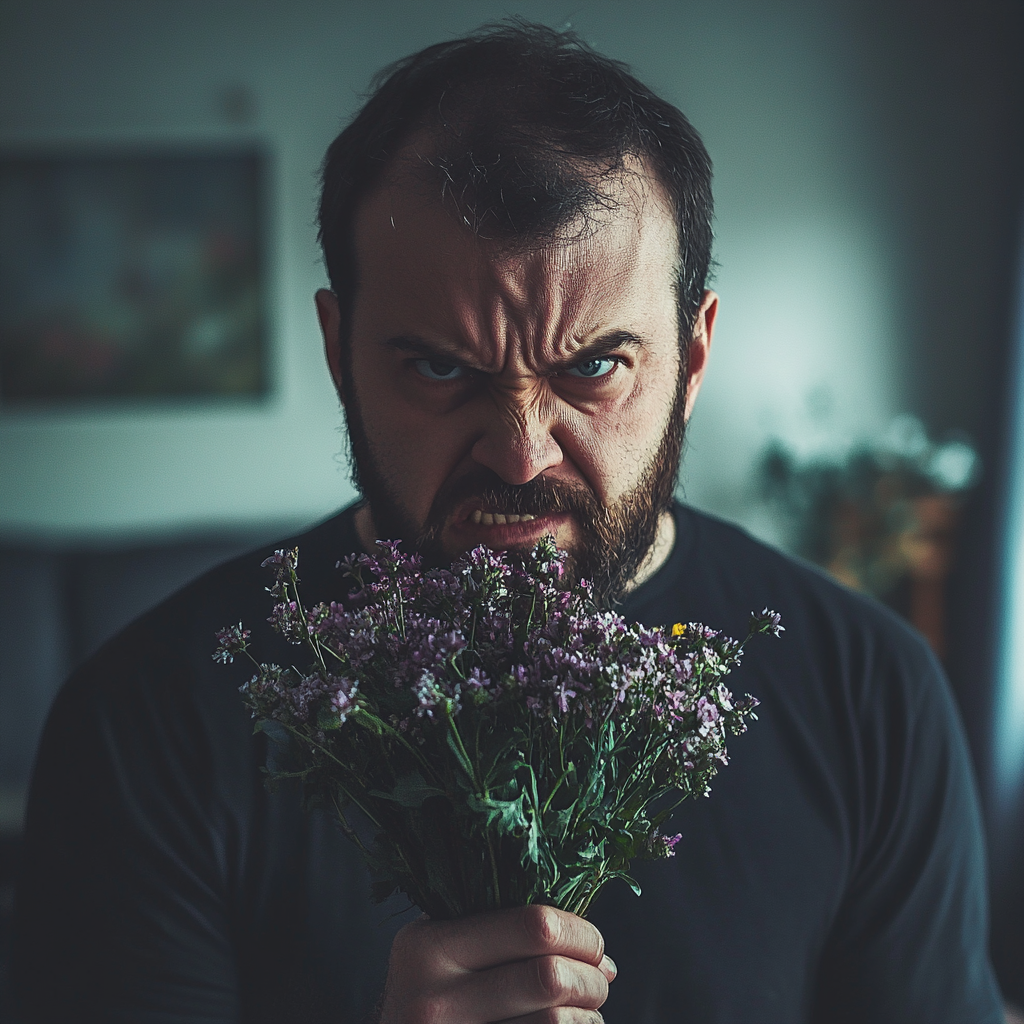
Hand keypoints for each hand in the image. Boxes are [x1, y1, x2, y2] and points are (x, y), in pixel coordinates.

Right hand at [378, 904, 616, 1022]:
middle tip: (599, 978)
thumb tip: (586, 938)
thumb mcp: (437, 949)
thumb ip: (490, 925)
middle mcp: (435, 1000)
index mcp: (428, 947)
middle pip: (550, 978)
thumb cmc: (427, 994)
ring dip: (589, 1016)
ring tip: (587, 1009)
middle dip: (591, 977)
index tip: (592, 942)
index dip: (579, 932)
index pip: (533, 925)